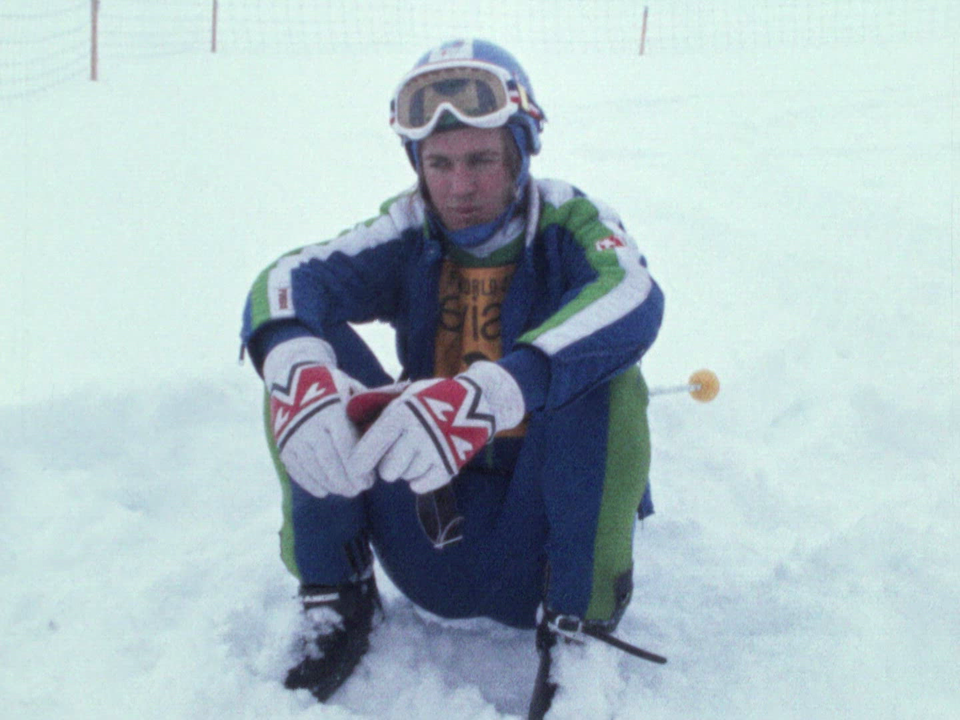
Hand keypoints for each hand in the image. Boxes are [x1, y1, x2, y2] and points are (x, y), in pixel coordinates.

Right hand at [264, 338, 372, 497]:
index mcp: (332, 412)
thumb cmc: (334, 387)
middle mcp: (310, 425)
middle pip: (332, 464)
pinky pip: (298, 471)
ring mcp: (294, 437)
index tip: (370, 480)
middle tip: (359, 489)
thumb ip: (372, 409)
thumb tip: (403, 416)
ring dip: (332, 485)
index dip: (360, 469)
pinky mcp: (283, 445)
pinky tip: (325, 490)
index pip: (348, 450)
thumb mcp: (353, 390)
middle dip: (347, 482)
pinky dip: (312, 484)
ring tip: (346, 490)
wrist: (292, 376)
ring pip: (315, 471)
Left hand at [348, 362, 524, 493]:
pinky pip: (422, 485)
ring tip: (416, 452)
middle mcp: (416, 434)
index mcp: (400, 415)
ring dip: (406, 469)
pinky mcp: (450, 466)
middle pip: (387, 471)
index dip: (357, 463)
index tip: (353, 470)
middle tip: (396, 454)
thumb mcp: (404, 393)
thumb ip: (376, 403)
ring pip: (405, 477)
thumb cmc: (431, 397)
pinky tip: (422, 466)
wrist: (477, 401)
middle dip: (387, 465)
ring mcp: (435, 451)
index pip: (370, 448)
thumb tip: (347, 411)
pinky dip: (419, 480)